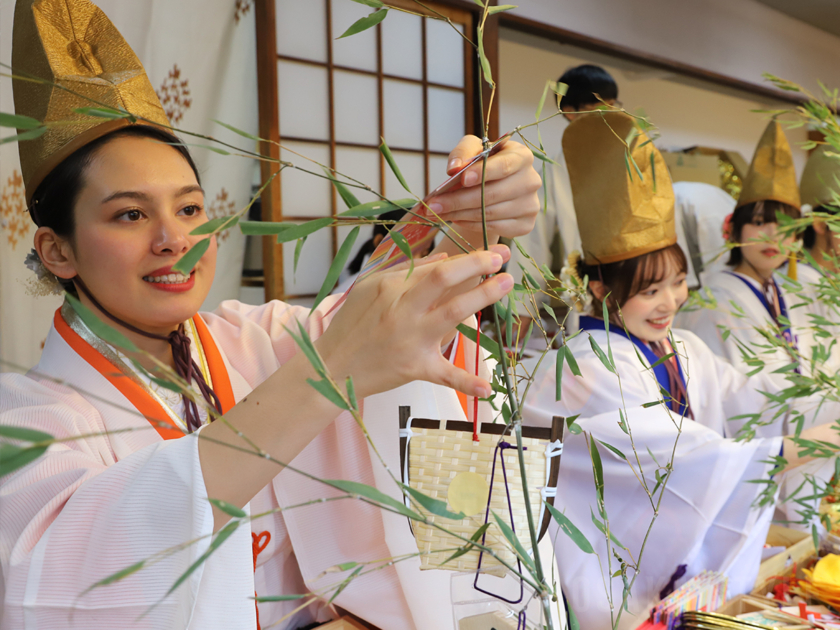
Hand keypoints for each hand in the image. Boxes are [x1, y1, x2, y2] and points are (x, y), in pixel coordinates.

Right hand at [316, 245, 512, 400]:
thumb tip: (445, 259)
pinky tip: (487, 388)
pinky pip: (444, 374)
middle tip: (502, 258)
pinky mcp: (414, 367)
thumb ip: (408, 272)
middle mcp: (402, 309)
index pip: (435, 267)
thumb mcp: (372, 288)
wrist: (332, 367)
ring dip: (482, 297)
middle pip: (443, 280)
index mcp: (391, 287)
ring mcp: (410, 338)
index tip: (493, 253)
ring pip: (451, 313)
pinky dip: (466, 382)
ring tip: (505, 284)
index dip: (467, 258)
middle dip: (476, 266)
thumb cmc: (353, 324)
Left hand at [427, 135, 540, 250]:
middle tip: (434, 204)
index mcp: (522, 156)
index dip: (483, 173)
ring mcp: (530, 205)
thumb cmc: (485, 165)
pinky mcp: (525, 225)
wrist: (496, 186)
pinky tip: (455, 219)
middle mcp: (531, 181)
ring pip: (490, 214)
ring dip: (460, 214)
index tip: (462, 179)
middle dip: (459, 200)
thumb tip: (454, 168)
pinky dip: (471, 225)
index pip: (504, 166)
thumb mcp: (474, 149)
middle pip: (492, 194)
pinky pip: (493, 228)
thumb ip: (463, 152)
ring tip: (438, 213)